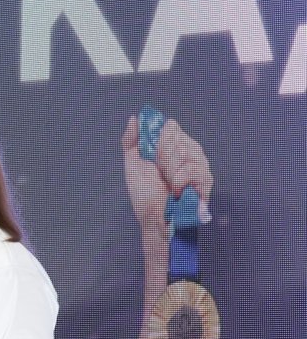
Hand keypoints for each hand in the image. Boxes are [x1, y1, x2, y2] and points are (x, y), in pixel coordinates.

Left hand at [122, 115, 211, 235]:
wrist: (153, 218)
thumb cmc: (145, 194)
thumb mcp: (132, 163)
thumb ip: (132, 140)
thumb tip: (134, 119)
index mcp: (173, 146)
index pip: (170, 126)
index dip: (158, 140)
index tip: (150, 157)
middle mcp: (189, 151)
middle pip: (176, 136)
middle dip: (161, 156)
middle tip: (159, 173)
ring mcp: (200, 163)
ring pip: (183, 150)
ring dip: (168, 171)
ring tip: (167, 183)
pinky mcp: (206, 178)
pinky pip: (191, 168)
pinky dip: (178, 181)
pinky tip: (176, 190)